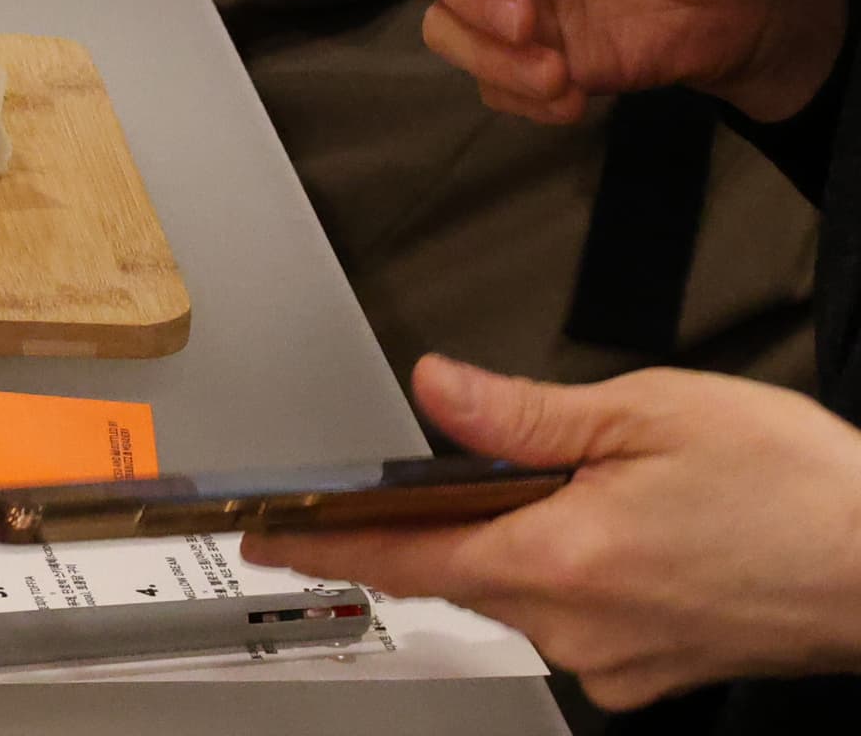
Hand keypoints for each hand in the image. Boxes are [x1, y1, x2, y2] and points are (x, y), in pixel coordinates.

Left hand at [249, 356, 860, 707]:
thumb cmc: (799, 491)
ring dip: (519, 543)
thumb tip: (438, 389)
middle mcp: (577, 624)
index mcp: (560, 557)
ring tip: (585, 488)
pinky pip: (577, 619)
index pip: (402, 555)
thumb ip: (526, 412)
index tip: (262, 539)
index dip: (320, 544)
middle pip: (458, 573)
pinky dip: (574, 572)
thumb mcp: (651, 412)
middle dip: (436, 525)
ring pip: (520, 594)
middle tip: (433, 480)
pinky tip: (625, 534)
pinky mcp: (654, 673)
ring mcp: (617, 659)